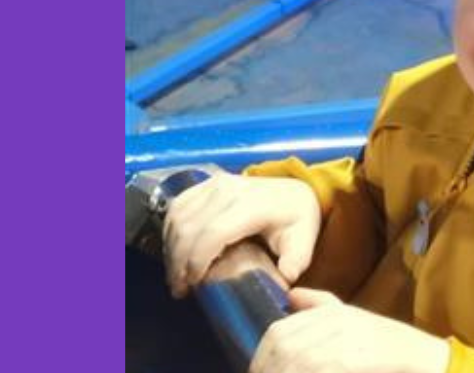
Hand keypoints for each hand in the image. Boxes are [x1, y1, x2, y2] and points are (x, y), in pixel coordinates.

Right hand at [162, 172, 319, 297]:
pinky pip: (177, 208)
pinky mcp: (204, 184)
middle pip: (189, 228)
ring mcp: (214, 184)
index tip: (193, 284)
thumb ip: (294, 262)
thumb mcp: (303, 241)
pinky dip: (171, 232)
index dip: (197, 261)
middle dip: (179, 262)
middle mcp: (229, 189)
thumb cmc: (296, 219)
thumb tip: (282, 281)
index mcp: (253, 204)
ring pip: (178, 218)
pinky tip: (175, 253)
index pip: (213, 233)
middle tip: (179, 288)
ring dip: (172, 250)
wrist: (293, 192)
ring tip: (176, 276)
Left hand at [251, 288, 451, 372]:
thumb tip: (289, 296)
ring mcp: (347, 341)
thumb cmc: (389, 343)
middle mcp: (338, 323)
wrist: (425, 358)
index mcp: (333, 314)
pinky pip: (319, 367)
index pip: (280, 331)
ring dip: (283, 372)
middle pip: (284, 346)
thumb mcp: (354, 318)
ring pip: (298, 360)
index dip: (261, 356)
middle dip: (268, 368)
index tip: (257, 371)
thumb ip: (321, 305)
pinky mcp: (355, 358)